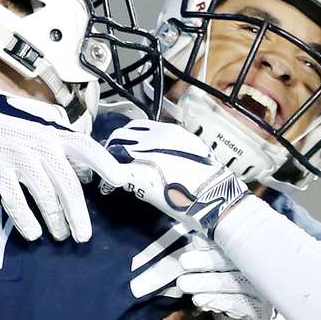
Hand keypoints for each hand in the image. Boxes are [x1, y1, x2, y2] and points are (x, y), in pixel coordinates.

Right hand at [0, 80, 123, 242]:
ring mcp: (19, 159)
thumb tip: (88, 174)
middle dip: (77, 213)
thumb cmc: (19, 121)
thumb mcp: (48, 122)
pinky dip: (24, 219)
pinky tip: (34, 234)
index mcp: (57, 133)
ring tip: (62, 236)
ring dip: (55, 220)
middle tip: (83, 237)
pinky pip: (14, 200)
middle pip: (66, 184)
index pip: (85, 147)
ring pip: (43, 196)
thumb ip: (69, 143)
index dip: (103, 163)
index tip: (119, 180)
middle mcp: (41, 145)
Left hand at [101, 121, 252, 236]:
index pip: (137, 127)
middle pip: (121, 135)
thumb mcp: (196, 152)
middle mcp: (151, 136)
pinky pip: (112, 171)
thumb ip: (178, 148)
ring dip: (109, 160)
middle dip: (115, 147)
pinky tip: (107, 188)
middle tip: (114, 161)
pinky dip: (107, 179)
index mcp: (168, 131)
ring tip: (109, 174)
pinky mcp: (135, 173)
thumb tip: (171, 155)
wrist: (213, 192)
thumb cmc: (209, 177)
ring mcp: (141, 153)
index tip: (128, 148)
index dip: (129, 138)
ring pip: (114, 149)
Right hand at [129, 233, 274, 319]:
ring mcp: (250, 269)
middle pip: (234, 281)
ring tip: (183, 263)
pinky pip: (228, 248)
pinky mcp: (243, 255)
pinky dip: (211, 246)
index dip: (220, 300)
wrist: (252, 306)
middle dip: (209, 281)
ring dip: (207, 260)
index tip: (198, 302)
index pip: (240, 302)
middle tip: (183, 284)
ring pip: (230, 261)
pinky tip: (192, 245)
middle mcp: (258, 288)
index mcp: (258, 311)